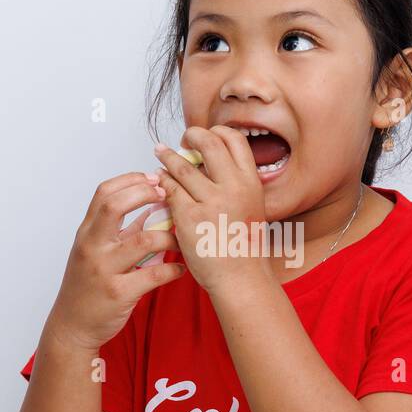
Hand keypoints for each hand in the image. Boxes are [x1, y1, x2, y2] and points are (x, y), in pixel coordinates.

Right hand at [44, 171, 184, 349]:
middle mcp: (92, 247)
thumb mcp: (96, 252)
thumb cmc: (87, 287)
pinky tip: (181, 269)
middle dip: (145, 193)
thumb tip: (151, 207)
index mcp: (87, 233)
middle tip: (168, 196)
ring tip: (183, 240)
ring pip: (144, 240)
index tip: (154, 178)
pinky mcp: (118, 293)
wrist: (72, 327)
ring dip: (170, 237)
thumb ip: (122, 230)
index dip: (131, 180)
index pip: (104, 193)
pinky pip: (155, 274)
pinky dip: (173, 269)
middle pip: (114, 205)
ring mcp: (104, 269)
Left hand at [153, 125, 272, 294]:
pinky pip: (170, 190)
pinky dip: (162, 182)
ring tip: (160, 154)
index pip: (235, 140)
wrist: (240, 278)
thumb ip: (236, 184)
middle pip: (209, 143)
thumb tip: (212, 165)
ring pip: (182, 166)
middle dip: (192, 136)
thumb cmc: (244, 247)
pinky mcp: (189, 217)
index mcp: (251, 182)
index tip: (205, 138)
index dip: (217, 132)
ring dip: (168, 157)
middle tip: (182, 140)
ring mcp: (211, 201)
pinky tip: (159, 182)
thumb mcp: (252, 207)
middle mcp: (234, 187)